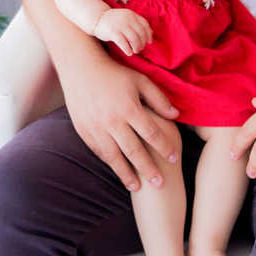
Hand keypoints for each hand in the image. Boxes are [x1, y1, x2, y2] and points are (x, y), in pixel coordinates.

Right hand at [59, 48, 180, 192]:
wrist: (79, 67)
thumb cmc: (114, 73)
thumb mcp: (140, 80)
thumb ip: (159, 98)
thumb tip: (176, 115)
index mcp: (129, 107)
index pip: (152, 133)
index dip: (165, 147)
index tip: (174, 158)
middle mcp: (112, 120)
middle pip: (134, 151)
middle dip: (148, 169)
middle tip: (160, 184)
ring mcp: (96, 127)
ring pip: (114, 157)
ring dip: (127, 174)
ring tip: (137, 188)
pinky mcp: (83, 130)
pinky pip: (99, 151)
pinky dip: (110, 162)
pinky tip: (118, 170)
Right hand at [93, 7, 152, 53]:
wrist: (96, 17)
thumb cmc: (112, 20)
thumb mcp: (126, 17)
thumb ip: (136, 23)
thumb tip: (150, 32)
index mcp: (132, 14)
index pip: (145, 25)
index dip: (148, 35)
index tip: (149, 42)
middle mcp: (128, 19)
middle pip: (140, 33)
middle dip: (142, 42)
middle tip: (141, 48)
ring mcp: (120, 25)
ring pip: (134, 38)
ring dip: (136, 47)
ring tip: (135, 51)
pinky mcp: (113, 32)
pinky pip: (123, 43)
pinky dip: (128, 49)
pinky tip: (129, 53)